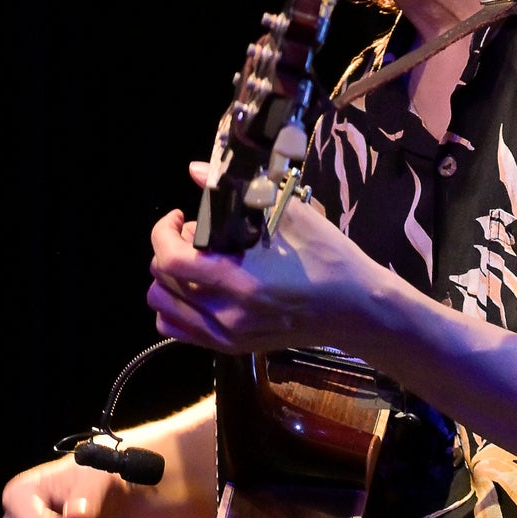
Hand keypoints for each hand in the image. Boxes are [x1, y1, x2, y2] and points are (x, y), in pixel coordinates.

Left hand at [147, 168, 395, 357]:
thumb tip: (197, 170)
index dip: (163, 232)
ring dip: (168, 280)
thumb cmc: (327, 259)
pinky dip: (175, 307)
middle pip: (162, 282)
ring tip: (194, 262)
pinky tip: (197, 288)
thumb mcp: (291, 216)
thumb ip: (240, 192)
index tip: (178, 216)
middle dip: (167, 250)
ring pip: (163, 308)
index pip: (171, 260)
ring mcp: (227, 336)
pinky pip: (178, 330)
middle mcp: (227, 315)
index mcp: (240, 281)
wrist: (354, 309)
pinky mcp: (231, 348)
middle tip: (193, 234)